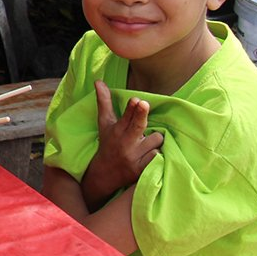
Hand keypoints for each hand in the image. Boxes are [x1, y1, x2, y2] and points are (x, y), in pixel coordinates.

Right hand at [81, 81, 162, 208]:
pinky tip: (149, 155)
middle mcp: (124, 143)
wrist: (104, 174)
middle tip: (144, 104)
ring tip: (145, 144)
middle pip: (138, 126)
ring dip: (154, 140)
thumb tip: (98, 81)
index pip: (126, 117)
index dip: (132, 108)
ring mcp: (133, 157)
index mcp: (116, 130)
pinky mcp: (141, 169)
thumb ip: (104, 102)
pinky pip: (158, 156)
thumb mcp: (104, 123)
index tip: (136, 100)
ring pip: (156, 140)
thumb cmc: (108, 143)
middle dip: (141, 115)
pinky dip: (157, 154)